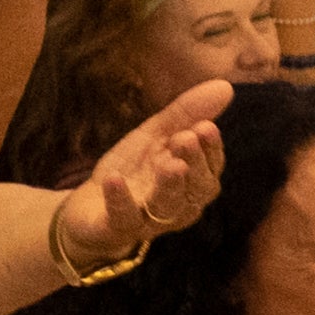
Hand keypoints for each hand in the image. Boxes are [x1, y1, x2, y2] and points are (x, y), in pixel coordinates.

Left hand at [65, 81, 231, 266]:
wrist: (89, 207)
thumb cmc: (133, 170)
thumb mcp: (155, 136)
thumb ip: (186, 114)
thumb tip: (225, 86)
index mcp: (191, 183)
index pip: (211, 169)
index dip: (211, 150)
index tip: (205, 127)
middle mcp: (178, 206)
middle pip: (196, 190)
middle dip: (195, 163)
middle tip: (186, 138)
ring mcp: (149, 221)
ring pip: (168, 208)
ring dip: (169, 185)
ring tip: (169, 164)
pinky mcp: (117, 228)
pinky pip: (123, 218)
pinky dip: (120, 200)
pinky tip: (114, 179)